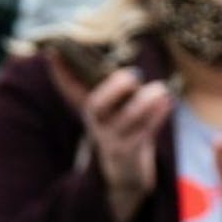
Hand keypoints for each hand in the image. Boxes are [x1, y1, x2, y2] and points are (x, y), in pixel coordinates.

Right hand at [49, 56, 172, 221]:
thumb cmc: (122, 128)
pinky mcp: (129, 152)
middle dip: (114, 88)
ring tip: (161, 89)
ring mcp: (110, 139)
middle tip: (133, 74)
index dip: (60, 70)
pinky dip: (158, 115)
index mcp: (88, 107)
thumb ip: (115, 89)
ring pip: (125, 119)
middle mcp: (95, 122)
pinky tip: (168, 101)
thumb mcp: (112, 109)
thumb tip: (133, 74)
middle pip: (95, 105)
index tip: (52, 51)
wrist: (124, 171)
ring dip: (145, 102)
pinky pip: (144, 132)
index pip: (69, 87)